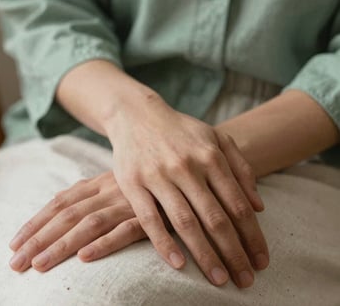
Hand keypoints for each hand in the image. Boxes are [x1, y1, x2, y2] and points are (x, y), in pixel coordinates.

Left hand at [9, 172, 146, 271]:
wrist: (181, 166)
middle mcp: (110, 190)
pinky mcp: (151, 216)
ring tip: (39, 265)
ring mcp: (129, 202)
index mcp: (100, 182)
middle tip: (15, 263)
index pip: (61, 202)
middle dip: (39, 238)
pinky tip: (86, 257)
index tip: (14, 242)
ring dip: (62, 244)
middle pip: (68, 214)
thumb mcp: (118, 180)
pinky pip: (126, 230)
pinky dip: (105, 243)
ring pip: (90, 223)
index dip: (36, 222)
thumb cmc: (147, 179)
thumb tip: (62, 203)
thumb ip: (93, 192)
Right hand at [105, 94, 268, 287]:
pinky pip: (149, 219)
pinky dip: (164, 243)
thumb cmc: (180, 131)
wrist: (137, 115)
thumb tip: (259, 206)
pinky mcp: (133, 184)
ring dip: (205, 255)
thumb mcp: (216, 138)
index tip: (261, 260)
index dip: (252, 235)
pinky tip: (179, 264)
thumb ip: (241, 167)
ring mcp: (158, 175)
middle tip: (246, 280)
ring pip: (185, 222)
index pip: (237, 204)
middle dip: (234, 252)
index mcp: (210, 156)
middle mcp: (186, 166)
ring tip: (220, 279)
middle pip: (215, 217)